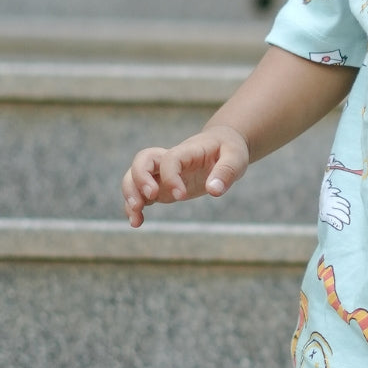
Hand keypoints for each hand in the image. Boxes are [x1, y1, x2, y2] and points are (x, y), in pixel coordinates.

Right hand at [121, 124, 249, 226]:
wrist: (221, 145)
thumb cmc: (229, 149)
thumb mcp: (236, 158)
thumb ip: (226, 172)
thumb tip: (214, 190)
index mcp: (187, 151)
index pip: (169, 159)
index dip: (170, 176)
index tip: (181, 196)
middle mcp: (168, 160)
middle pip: (141, 161)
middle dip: (139, 180)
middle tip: (151, 197)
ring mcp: (162, 173)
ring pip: (134, 177)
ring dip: (130, 195)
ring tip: (135, 218)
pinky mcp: (161, 187)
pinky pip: (141, 194)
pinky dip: (134, 207)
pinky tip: (137, 222)